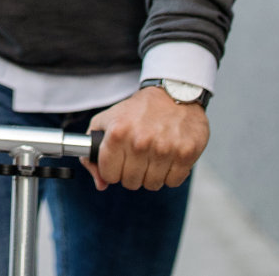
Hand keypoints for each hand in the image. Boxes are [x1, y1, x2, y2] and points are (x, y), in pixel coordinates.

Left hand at [83, 86, 208, 191]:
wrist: (174, 93)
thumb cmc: (139, 110)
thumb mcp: (106, 121)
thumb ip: (92, 152)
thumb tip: (100, 184)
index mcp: (118, 133)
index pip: (109, 174)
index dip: (113, 169)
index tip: (119, 161)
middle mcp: (140, 141)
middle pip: (130, 182)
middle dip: (132, 172)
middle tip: (138, 156)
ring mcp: (165, 149)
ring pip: (152, 185)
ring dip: (152, 174)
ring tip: (153, 155)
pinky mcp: (186, 154)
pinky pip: (173, 182)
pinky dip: (170, 174)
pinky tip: (168, 156)